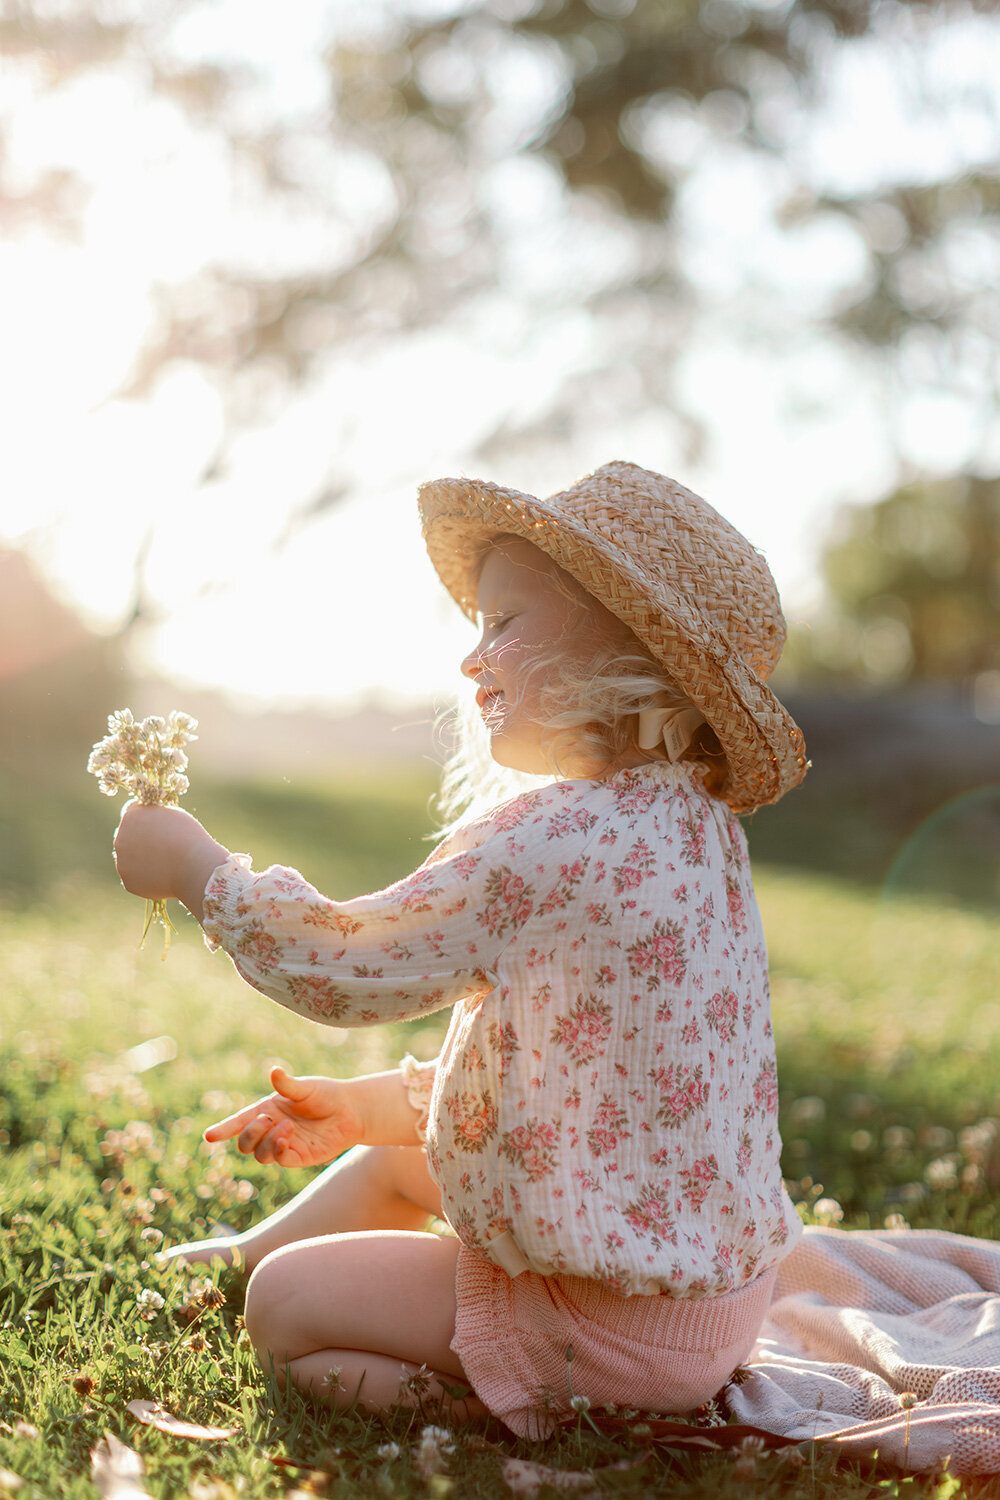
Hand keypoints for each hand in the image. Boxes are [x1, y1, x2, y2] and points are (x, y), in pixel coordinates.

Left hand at [114, 802, 228, 918]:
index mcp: (130, 817)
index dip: (145, 819)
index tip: (157, 826)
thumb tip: (148, 823)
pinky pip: (136, 878)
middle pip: (127, 838)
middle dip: (141, 841)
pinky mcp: (128, 883)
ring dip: (142, 860)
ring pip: (130, 860)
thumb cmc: (188, 837)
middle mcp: (120, 839)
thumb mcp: (172, 815)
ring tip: (166, 863)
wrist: (194, 867)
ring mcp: (122, 863)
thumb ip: (154, 816)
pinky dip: (147, 878)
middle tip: (163, 847)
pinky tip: (164, 876)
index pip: (131, 814)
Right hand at [203, 1066, 365, 1167]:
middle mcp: (271, 1130)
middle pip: (245, 1143)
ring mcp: (283, 1145)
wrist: (350, 1111)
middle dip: (249, 1134)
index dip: (223, 1129)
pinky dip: (279, 1150)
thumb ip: (288, 1085)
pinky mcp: (298, 1157)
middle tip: (267, 1120)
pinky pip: (280, 1160)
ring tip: (288, 1127)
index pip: (239, 1122)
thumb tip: (274, 1071)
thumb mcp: (306, 1087)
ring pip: (259, 1154)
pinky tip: (289, 1137)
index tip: (208, 1136)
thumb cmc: (326, 1095)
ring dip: (268, 1141)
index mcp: (267, 1110)